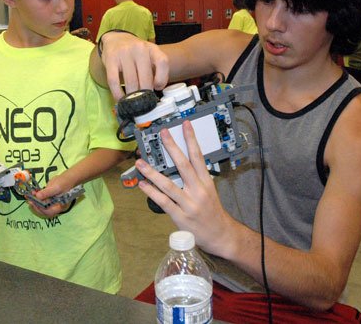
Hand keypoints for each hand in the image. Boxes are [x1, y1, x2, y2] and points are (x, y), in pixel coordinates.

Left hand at [29, 175, 72, 217]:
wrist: (67, 177)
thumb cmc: (64, 182)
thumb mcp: (56, 187)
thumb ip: (47, 192)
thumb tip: (37, 196)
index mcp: (59, 206)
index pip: (49, 212)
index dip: (40, 209)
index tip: (34, 203)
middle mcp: (55, 206)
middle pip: (44, 210)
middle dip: (36, 206)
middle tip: (29, 200)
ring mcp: (51, 202)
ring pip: (41, 205)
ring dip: (34, 201)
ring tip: (29, 195)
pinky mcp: (48, 198)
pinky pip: (41, 199)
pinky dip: (36, 196)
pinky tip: (32, 192)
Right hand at [100, 31, 168, 99]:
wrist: (115, 39)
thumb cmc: (135, 52)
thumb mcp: (148, 54)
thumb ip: (154, 69)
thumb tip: (155, 91)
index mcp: (152, 48)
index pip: (162, 62)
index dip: (162, 78)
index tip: (157, 88)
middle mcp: (139, 49)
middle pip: (145, 77)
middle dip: (145, 93)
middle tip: (143, 102)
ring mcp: (124, 53)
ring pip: (131, 81)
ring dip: (132, 96)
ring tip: (132, 103)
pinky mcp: (110, 60)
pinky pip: (114, 81)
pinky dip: (117, 93)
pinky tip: (120, 99)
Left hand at [135, 121, 237, 255]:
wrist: (220, 235)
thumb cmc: (212, 211)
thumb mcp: (209, 191)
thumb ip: (195, 178)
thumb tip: (179, 162)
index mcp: (206, 182)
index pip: (198, 156)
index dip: (191, 140)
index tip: (185, 125)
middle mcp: (198, 191)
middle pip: (183, 165)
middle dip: (172, 147)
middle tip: (162, 134)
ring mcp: (188, 204)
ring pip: (168, 185)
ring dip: (152, 172)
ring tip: (140, 162)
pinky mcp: (180, 216)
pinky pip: (163, 202)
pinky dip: (151, 192)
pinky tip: (142, 184)